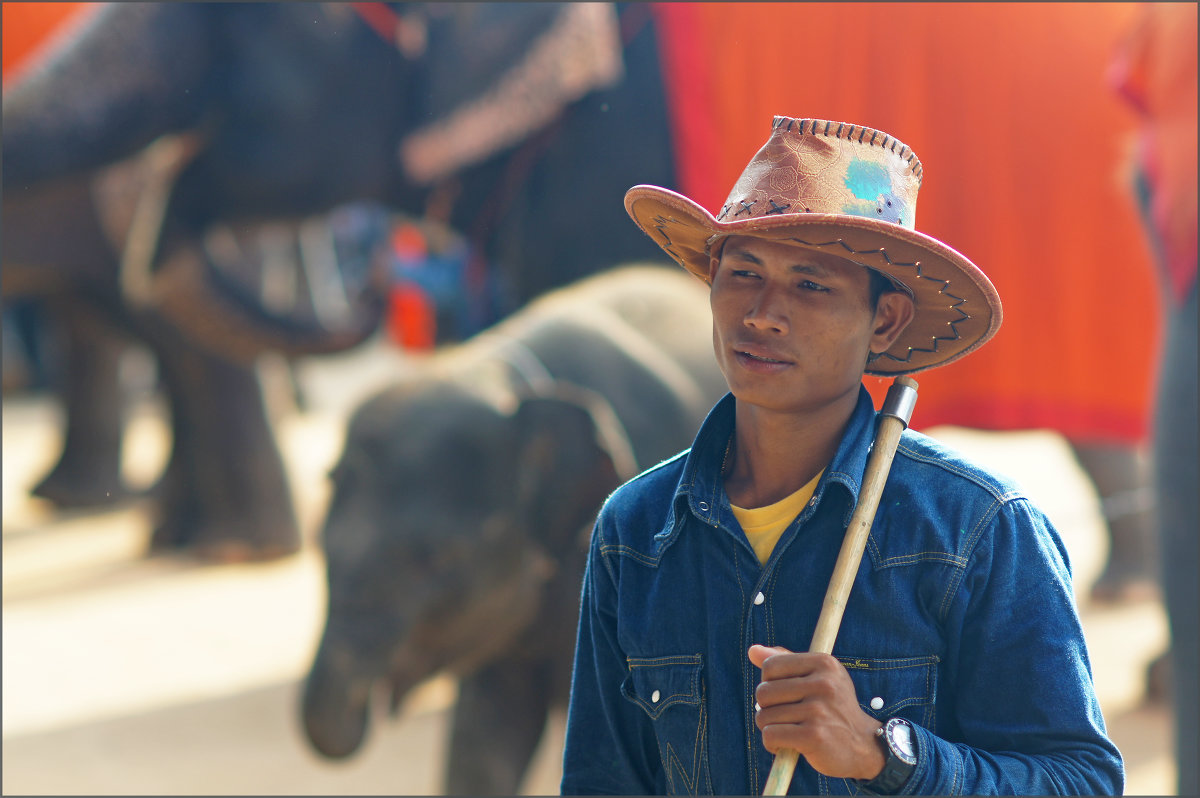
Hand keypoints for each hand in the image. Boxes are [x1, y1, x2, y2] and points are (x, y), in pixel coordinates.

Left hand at [748, 644, 885, 780]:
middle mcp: (824, 684)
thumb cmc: (832, 707)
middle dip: (766, 708)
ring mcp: (819, 710)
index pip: (770, 666)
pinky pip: (770, 735)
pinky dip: (771, 744)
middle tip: (784, 717)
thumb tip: (753, 650)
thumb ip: (785, 661)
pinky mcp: (814, 736)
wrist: (862, 744)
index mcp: (824, 663)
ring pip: (764, 716)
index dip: (769, 683)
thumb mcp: (816, 677)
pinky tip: (785, 746)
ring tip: (788, 731)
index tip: (784, 695)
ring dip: (769, 728)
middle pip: (763, 692)